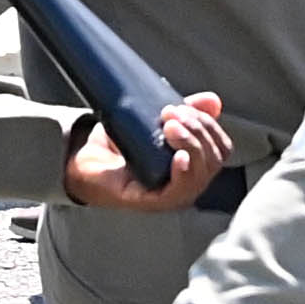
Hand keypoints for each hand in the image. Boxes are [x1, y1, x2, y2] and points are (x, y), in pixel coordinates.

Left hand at [58, 93, 232, 208]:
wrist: (83, 160)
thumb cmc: (121, 144)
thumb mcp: (155, 120)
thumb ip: (185, 112)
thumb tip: (213, 100)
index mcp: (193, 163)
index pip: (221, 148)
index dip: (210, 125)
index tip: (184, 107)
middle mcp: (188, 182)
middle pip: (214, 159)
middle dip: (198, 130)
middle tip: (172, 114)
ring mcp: (173, 196)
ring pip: (200, 174)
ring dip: (191, 144)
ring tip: (170, 127)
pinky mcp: (152, 203)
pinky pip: (179, 192)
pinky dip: (184, 173)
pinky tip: (179, 157)